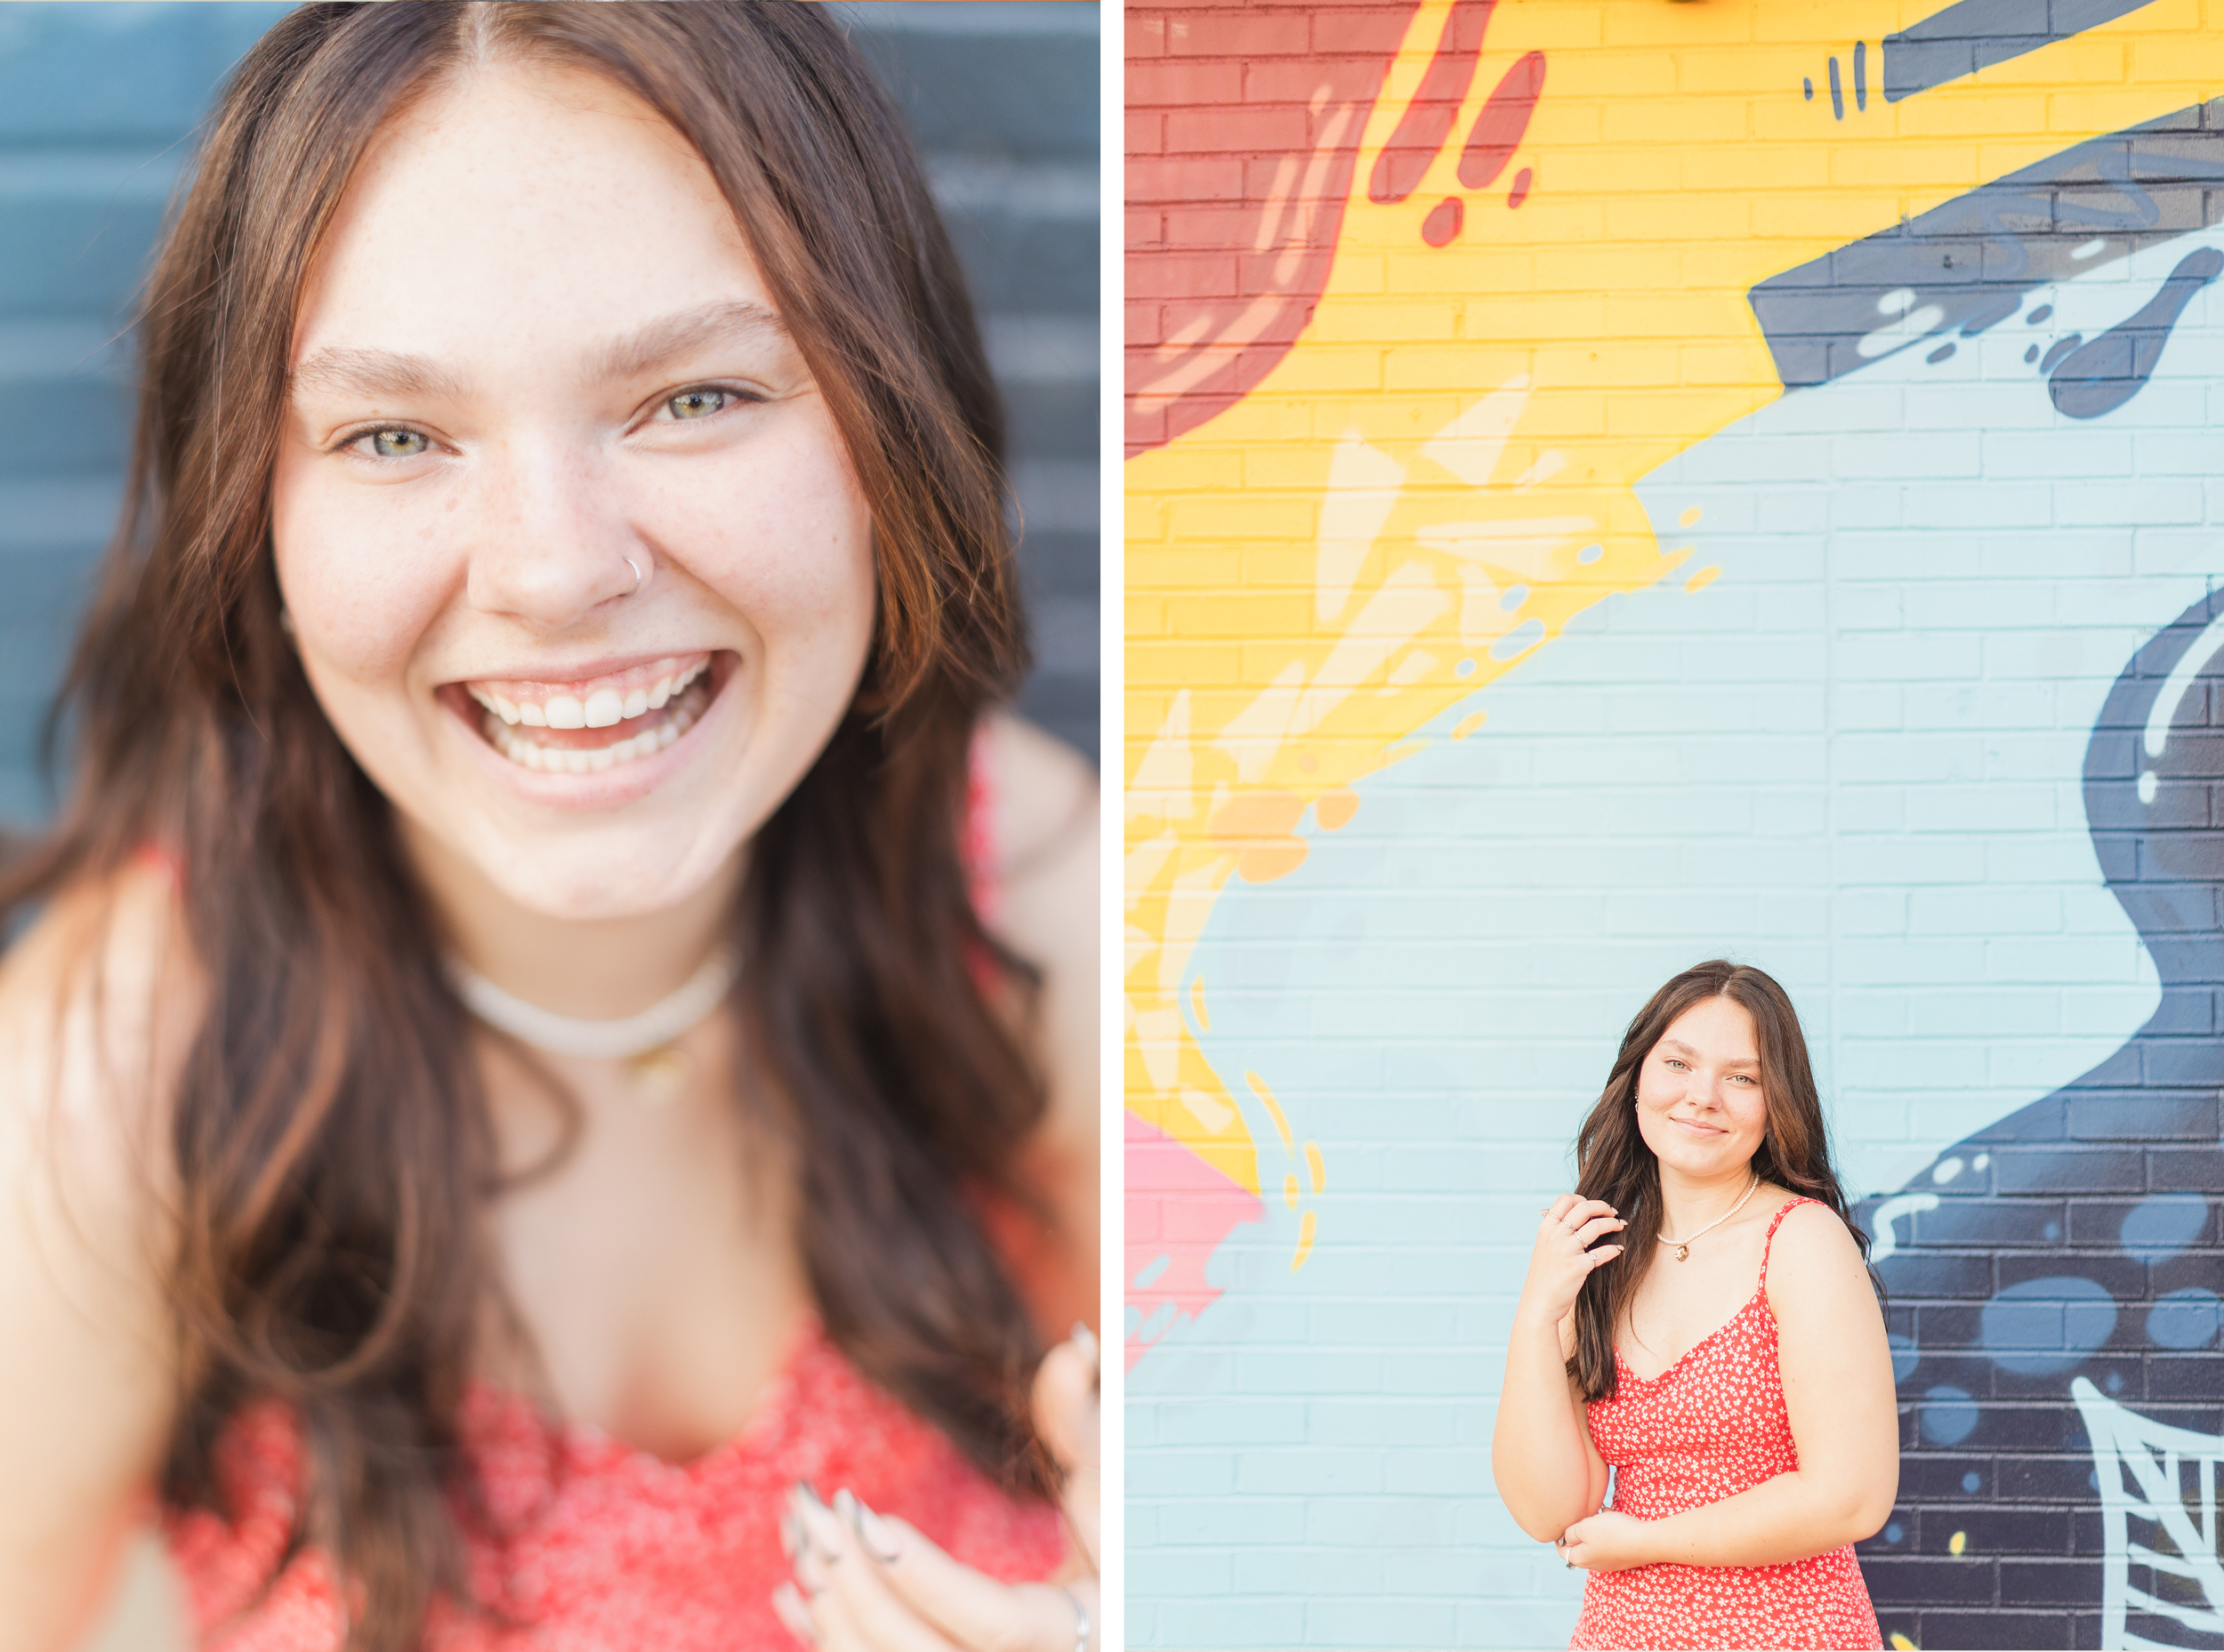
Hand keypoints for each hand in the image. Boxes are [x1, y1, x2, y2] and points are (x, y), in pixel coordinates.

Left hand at [774, 1326, 1099, 1648]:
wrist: (1135, 1600)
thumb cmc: (1127, 1532)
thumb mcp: (1116, 1479)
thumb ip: (1085, 1420)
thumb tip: (1073, 1345)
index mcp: (1078, 1627)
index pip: (993, 1621)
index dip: (926, 1577)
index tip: (866, 1521)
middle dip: (858, 1591)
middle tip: (817, 1517)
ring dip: (834, 1614)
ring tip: (800, 1540)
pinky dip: (830, 1641)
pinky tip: (792, 1593)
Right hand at [1516, 1193, 1625, 1328]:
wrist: (1538, 1303)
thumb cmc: (1544, 1276)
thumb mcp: (1544, 1248)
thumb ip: (1557, 1232)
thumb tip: (1578, 1218)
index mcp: (1546, 1228)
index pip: (1565, 1199)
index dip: (1583, 1198)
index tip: (1594, 1207)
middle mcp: (1555, 1236)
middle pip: (1584, 1208)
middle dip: (1603, 1207)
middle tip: (1613, 1213)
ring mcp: (1566, 1250)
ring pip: (1596, 1226)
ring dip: (1613, 1224)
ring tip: (1620, 1225)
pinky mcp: (1578, 1267)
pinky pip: (1602, 1253)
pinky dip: (1613, 1249)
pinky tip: (1618, 1249)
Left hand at [1557, 1509, 1653, 1573]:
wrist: (1646, 1541)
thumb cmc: (1612, 1533)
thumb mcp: (1584, 1528)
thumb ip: (1571, 1533)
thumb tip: (1566, 1537)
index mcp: (1581, 1559)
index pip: (1563, 1551)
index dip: (1560, 1538)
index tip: (1560, 1526)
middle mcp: (1594, 1565)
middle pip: (1580, 1547)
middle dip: (1579, 1531)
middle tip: (1583, 1516)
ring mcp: (1610, 1562)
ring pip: (1596, 1543)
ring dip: (1595, 1529)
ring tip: (1599, 1514)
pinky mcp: (1623, 1557)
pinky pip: (1610, 1542)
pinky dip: (1608, 1531)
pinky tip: (1612, 1518)